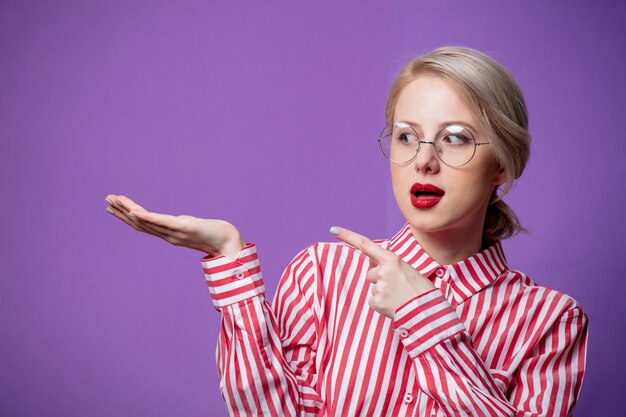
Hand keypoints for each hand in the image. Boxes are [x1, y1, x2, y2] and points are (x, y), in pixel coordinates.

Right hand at [104, 194, 244, 257]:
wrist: (229, 243)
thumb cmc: (214, 235)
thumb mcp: (194, 227)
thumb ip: (183, 225)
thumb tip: (179, 220)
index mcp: (168, 234)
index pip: (143, 225)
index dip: (126, 216)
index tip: (112, 206)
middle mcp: (168, 235)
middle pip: (140, 223)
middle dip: (122, 212)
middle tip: (106, 199)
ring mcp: (175, 232)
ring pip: (147, 222)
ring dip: (129, 211)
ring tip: (114, 200)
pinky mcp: (185, 228)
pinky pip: (162, 222)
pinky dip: (148, 217)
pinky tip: (136, 211)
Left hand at [330, 226, 435, 317]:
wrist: (428, 311)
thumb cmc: (420, 290)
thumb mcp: (406, 269)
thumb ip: (388, 265)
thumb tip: (371, 266)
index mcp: (392, 259)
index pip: (365, 244)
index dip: (348, 236)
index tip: (333, 230)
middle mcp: (382, 270)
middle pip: (371, 273)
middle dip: (381, 279)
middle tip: (399, 287)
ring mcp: (379, 286)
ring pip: (373, 287)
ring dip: (383, 292)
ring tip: (400, 297)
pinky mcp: (376, 302)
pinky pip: (373, 300)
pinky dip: (382, 304)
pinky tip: (394, 305)